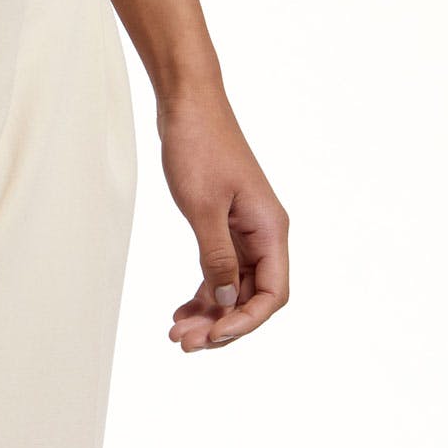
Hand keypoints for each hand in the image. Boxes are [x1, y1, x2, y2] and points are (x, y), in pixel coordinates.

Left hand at [160, 94, 288, 349]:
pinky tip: (180, 310)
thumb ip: (215, 256)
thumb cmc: (199, 146)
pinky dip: (202, 292)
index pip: (272, 293)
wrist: (187, 105)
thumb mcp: (203, 207)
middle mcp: (263, 234)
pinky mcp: (224, 225)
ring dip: (208, 313)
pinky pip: (219, 270)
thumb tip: (223, 301)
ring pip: (232, 287)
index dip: (246, 322)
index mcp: (270, 229)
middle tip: (184, 342)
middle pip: (251, 297)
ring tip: (176, 333)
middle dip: (221, 324)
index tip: (213, 336)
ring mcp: (244, 231)